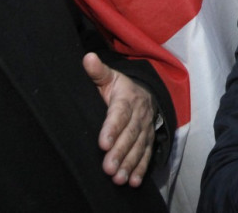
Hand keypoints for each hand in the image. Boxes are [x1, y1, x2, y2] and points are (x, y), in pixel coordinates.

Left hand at [83, 53, 156, 186]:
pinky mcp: (149, 138)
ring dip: (130, 163)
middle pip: (130, 134)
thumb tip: (87, 58)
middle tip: (108, 168)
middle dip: (120, 152)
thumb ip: (98, 71)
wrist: (148, 91)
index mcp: (128, 98)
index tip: (103, 143)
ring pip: (139, 146)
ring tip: (118, 178)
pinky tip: (133, 180)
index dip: (112, 128)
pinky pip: (147, 153)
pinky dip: (141, 168)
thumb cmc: (122, 86)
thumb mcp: (111, 76)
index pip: (120, 113)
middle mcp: (140, 113)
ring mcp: (146, 127)